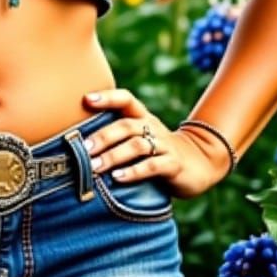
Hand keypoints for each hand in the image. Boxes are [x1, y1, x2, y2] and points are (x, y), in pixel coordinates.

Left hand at [81, 88, 227, 199]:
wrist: (199, 164)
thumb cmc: (156, 150)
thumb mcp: (139, 137)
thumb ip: (116, 135)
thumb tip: (76, 143)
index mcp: (142, 116)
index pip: (125, 99)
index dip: (107, 97)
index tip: (86, 99)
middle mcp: (152, 127)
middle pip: (126, 125)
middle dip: (103, 136)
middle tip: (84, 148)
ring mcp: (164, 145)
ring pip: (137, 145)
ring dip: (114, 156)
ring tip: (95, 167)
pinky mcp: (174, 165)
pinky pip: (152, 166)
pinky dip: (134, 172)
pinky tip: (118, 178)